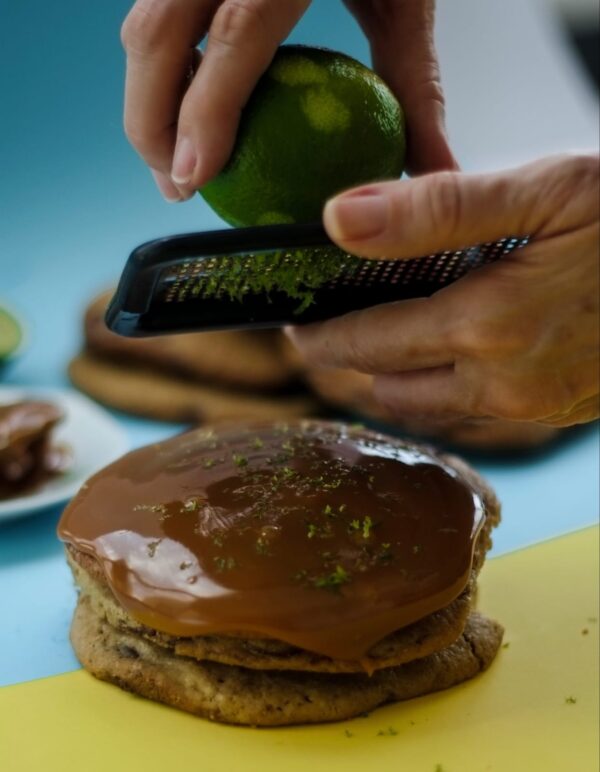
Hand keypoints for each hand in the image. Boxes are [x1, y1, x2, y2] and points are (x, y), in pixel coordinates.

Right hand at [120, 0, 455, 201]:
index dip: (205, 113)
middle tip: (177, 187)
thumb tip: (434, 167)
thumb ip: (415, 84)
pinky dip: (162, 67)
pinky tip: (185, 107)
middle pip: (155, 30)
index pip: (235, 33)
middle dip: (149, 122)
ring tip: (177, 160)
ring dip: (147, 98)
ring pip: (142, 20)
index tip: (196, 177)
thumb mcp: (406, 0)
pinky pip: (155, 9)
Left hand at [288, 153, 599, 427]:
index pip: (364, 345)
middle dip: (346, 360)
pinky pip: (468, 411)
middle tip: (322, 326)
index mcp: (487, 327)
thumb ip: (435, 211)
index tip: (289, 321)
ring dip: (391, 377)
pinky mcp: (553, 412)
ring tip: (375, 335)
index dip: (318, 335)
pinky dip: (437, 385)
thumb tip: (339, 221)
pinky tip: (441, 348)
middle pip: (387, 387)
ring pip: (426, 406)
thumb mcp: (544, 190)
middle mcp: (502, 384)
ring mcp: (530, 407)